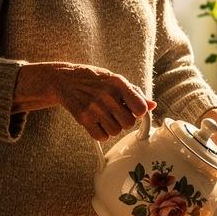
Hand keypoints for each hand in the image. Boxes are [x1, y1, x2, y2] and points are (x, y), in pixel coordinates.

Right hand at [14, 62, 155, 141]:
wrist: (64, 80)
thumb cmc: (93, 79)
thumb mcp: (115, 79)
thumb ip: (135, 93)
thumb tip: (152, 105)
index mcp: (118, 83)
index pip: (140, 108)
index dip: (138, 112)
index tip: (132, 110)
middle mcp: (107, 95)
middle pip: (129, 123)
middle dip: (124, 121)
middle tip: (115, 113)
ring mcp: (94, 107)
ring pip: (116, 131)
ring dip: (112, 127)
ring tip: (104, 116)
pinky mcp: (83, 118)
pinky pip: (101, 136)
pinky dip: (101, 133)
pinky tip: (96, 122)